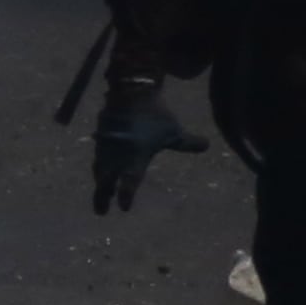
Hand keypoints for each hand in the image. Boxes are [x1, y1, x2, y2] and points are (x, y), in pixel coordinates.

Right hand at [90, 88, 207, 215]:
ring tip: (101, 193)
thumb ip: (187, 143)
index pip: (129, 184)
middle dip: (102, 197)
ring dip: (100, 183)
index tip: (123, 208)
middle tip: (101, 211)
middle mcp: (116, 157)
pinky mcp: (100, 138)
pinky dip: (99, 166)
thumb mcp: (173, 132)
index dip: (126, 196)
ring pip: (100, 170)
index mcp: (134, 159)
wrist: (131, 93)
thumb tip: (207, 146)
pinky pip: (98, 157)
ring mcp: (105, 148)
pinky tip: (101, 169)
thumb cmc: (154, 116)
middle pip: (105, 182)